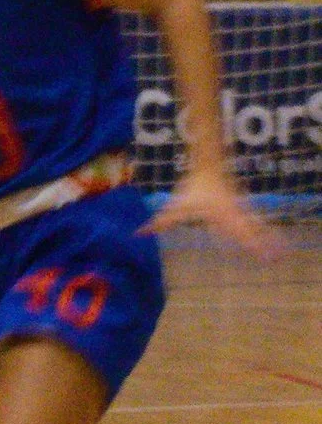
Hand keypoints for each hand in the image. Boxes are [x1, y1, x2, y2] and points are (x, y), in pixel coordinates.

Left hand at [152, 169, 279, 256]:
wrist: (210, 165)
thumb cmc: (194, 187)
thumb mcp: (177, 206)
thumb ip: (162, 222)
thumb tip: (140, 233)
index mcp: (224, 217)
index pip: (240, 235)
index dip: (251, 246)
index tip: (262, 257)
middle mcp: (236, 215)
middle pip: (253, 233)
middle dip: (265, 246)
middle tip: (279, 259)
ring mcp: (241, 210)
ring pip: (257, 227)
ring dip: (269, 239)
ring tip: (283, 252)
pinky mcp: (241, 207)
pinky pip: (255, 222)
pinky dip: (263, 231)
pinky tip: (271, 238)